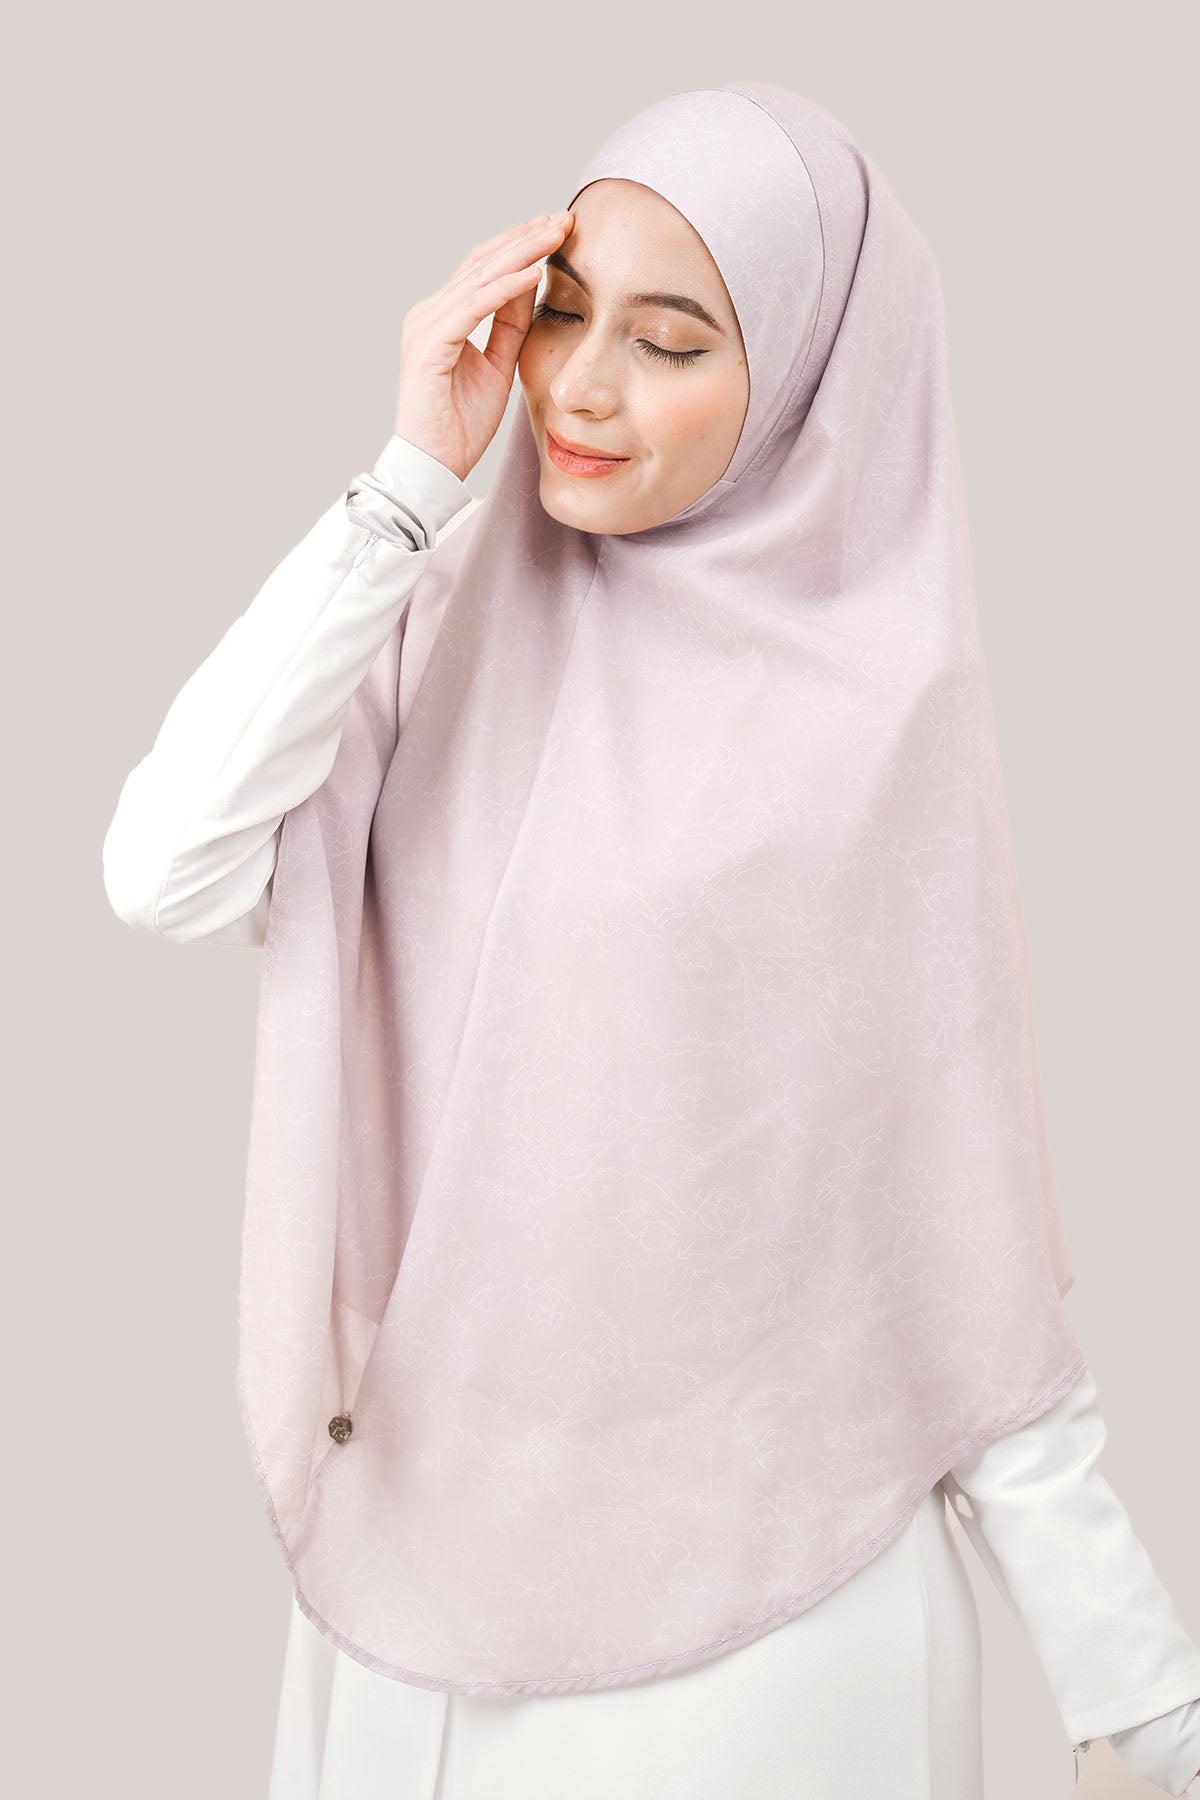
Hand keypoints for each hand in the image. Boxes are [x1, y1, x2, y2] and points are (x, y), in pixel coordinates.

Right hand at [393, 208, 573, 483]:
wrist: (434, 466)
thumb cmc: (460, 426)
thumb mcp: (498, 367)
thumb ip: (510, 327)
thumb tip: (533, 287)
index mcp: (442, 317)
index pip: (483, 269)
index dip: (520, 247)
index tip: (557, 230)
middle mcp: (429, 313)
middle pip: (482, 262)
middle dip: (525, 238)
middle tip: (562, 217)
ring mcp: (425, 326)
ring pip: (479, 277)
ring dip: (521, 253)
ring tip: (555, 234)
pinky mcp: (429, 345)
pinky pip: (473, 306)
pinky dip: (505, 289)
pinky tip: (534, 273)